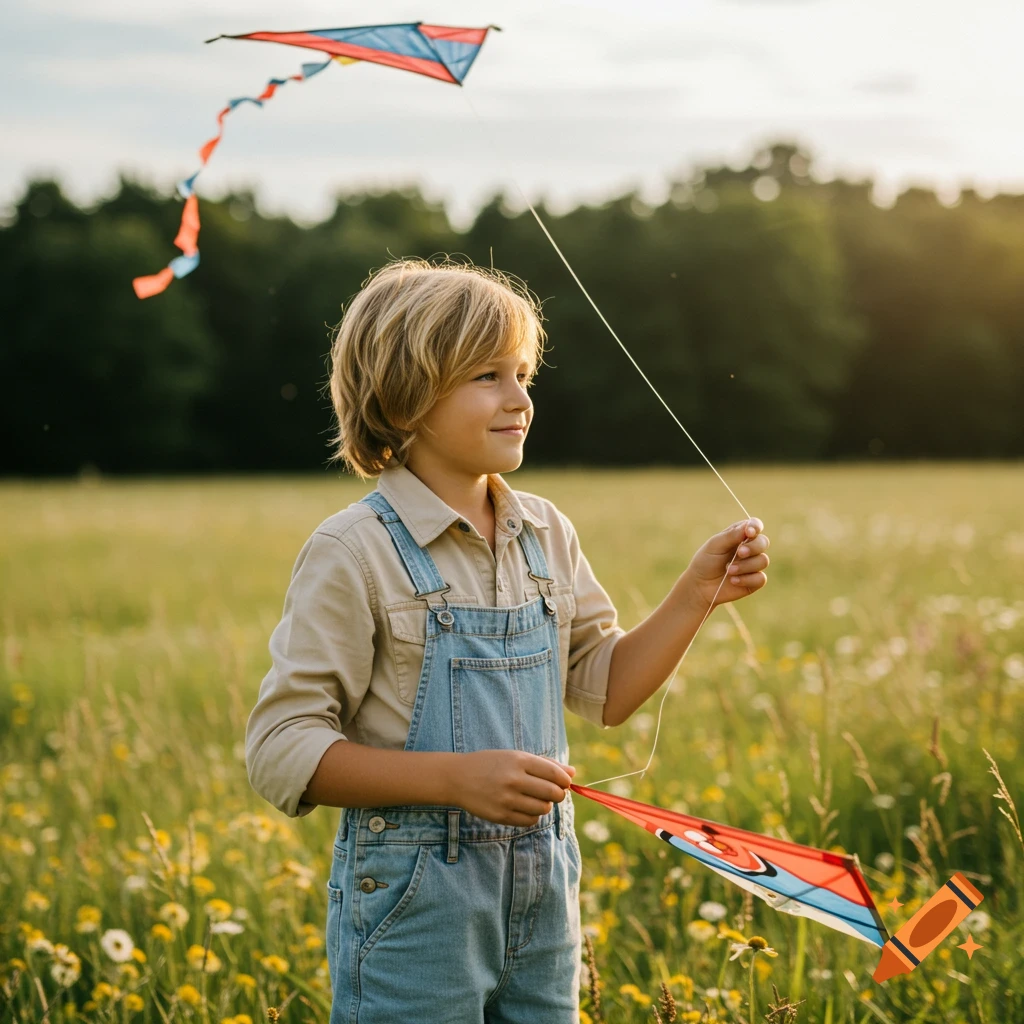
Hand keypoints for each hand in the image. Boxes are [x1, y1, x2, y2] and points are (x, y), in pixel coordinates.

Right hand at [448, 750, 574, 825]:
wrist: (458, 778)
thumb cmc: (492, 764)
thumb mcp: (516, 756)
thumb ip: (546, 764)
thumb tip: (573, 772)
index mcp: (519, 760)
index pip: (555, 774)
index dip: (565, 781)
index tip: (564, 782)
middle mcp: (513, 779)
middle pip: (553, 793)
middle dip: (558, 794)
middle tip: (551, 792)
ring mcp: (506, 799)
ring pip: (543, 809)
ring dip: (545, 806)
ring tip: (535, 799)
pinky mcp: (501, 816)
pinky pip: (530, 821)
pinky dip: (533, 816)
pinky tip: (524, 807)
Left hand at [682, 518, 768, 609]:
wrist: (700, 586)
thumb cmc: (706, 561)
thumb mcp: (715, 545)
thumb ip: (731, 535)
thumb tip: (748, 526)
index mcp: (740, 535)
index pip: (755, 526)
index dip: (756, 527)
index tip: (749, 532)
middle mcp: (750, 548)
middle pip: (763, 542)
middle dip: (753, 547)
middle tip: (739, 553)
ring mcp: (753, 565)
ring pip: (763, 561)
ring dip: (745, 566)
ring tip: (728, 570)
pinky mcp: (754, 581)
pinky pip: (761, 578)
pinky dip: (746, 579)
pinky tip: (733, 581)